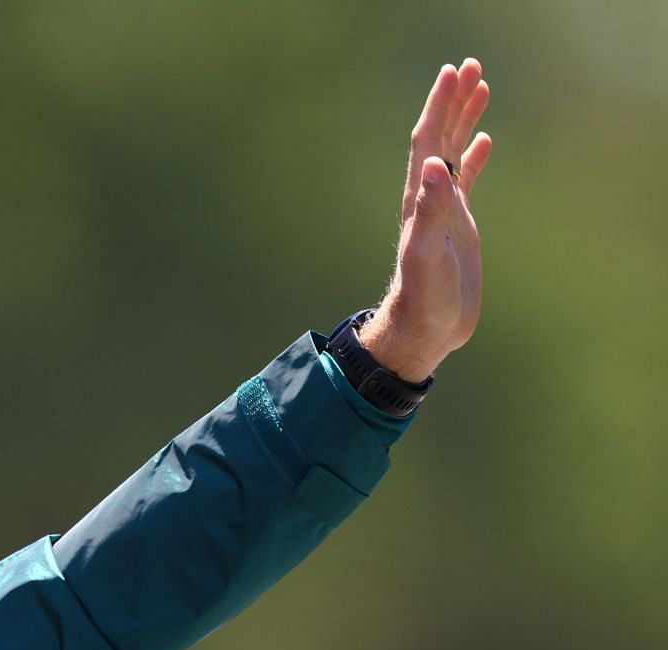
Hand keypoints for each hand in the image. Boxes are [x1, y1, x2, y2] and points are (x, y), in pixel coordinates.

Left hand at [359, 58, 493, 382]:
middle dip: (452, 102)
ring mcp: (444, 211)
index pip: (428, 142)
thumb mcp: (428, 254)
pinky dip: (474, 157)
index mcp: (419, 201)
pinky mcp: (458, 226)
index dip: (438, 107)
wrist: (424, 330)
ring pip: (454, 154)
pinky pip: (466, 181)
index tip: (452, 73)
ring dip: (463, 120)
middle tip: (469, 65)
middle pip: (440, 138)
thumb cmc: (423, 299)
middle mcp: (429, 200)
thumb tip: (436, 164)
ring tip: (479, 86)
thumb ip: (431, 211)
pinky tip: (484, 140)